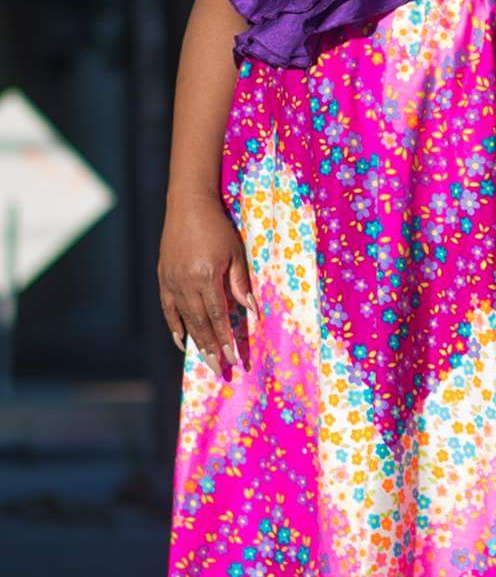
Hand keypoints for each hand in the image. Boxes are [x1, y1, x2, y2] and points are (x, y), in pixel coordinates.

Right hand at [158, 195, 259, 370]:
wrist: (187, 206)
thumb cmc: (217, 228)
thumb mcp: (235, 253)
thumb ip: (240, 284)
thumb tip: (251, 311)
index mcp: (205, 277)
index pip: (218, 317)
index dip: (226, 339)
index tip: (234, 358)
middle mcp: (185, 283)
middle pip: (200, 324)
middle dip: (211, 350)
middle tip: (221, 370)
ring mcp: (171, 282)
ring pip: (184, 320)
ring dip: (196, 343)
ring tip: (206, 361)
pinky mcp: (163, 278)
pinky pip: (168, 309)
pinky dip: (175, 326)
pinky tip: (183, 341)